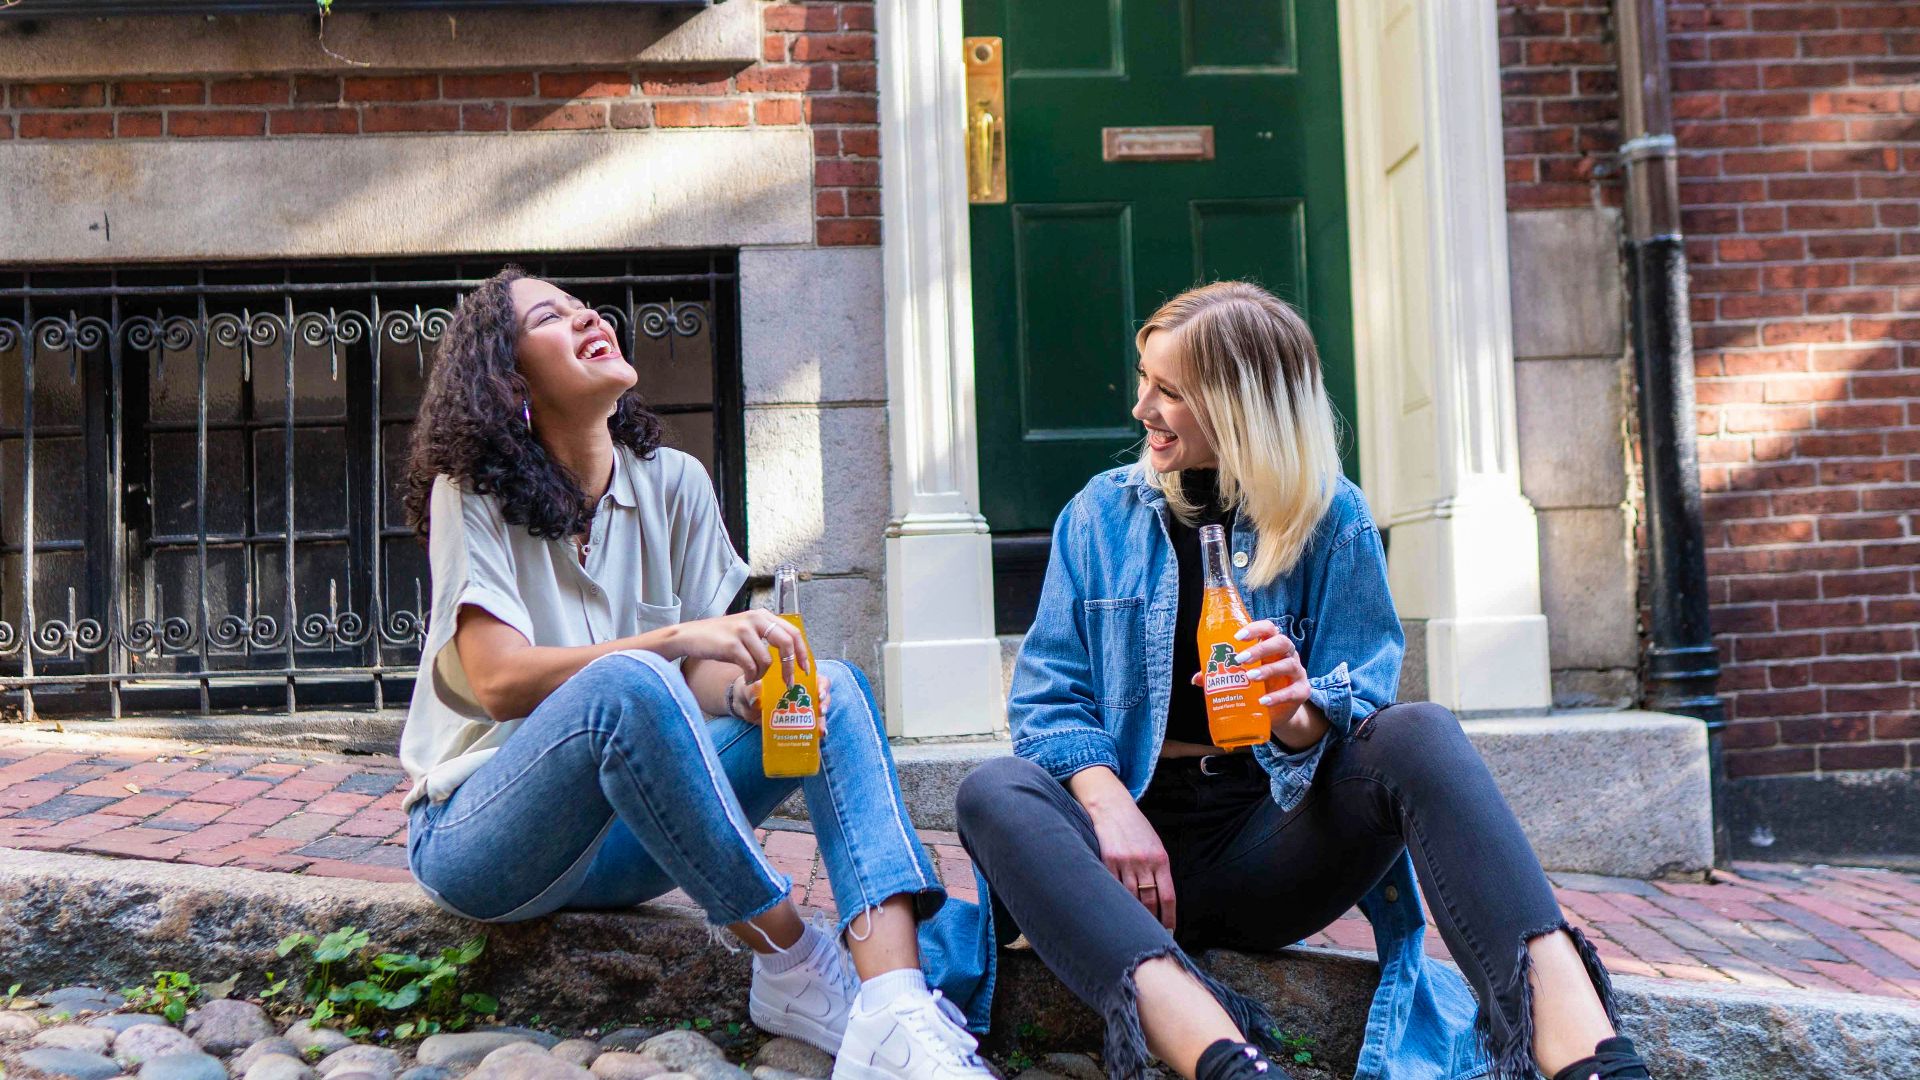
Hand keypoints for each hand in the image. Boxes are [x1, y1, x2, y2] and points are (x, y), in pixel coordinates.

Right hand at [665, 611, 811, 682]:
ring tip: (753, 677)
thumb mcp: (747, 631)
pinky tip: (745, 677)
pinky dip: (750, 677)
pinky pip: (751, 667)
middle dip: (789, 667)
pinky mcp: (732, 644)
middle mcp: (755, 619)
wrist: (690, 636)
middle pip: (786, 643)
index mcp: (763, 615)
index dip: (802, 652)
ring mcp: (743, 630)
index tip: (805, 669)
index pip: (793, 632)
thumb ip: (766, 637)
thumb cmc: (720, 638)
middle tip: (788, 682)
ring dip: (762, 675)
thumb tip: (790, 658)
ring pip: (766, 660)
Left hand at [731, 665, 832, 729]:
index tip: (819, 692)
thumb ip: (752, 691)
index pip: (814, 677)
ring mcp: (801, 707)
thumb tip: (757, 698)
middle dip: (824, 702)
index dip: (821, 684)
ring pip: (819, 710)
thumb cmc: (750, 691)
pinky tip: (819, 735)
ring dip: (822, 719)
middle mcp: (801, 691)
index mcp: (794, 677)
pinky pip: (811, 725)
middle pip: (822, 693)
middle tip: (820, 710)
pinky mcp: (798, 721)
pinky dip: (817, 730)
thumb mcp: (749, 689)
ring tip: (820, 729)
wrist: (745, 705)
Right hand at [1070, 768, 1175, 930]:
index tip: (1169, 931)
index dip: (1168, 917)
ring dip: (1133, 916)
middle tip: (1151, 936)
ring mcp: (1125, 862)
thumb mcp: (1154, 844)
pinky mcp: (1107, 860)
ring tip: (1134, 930)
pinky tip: (1116, 912)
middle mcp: (1144, 862)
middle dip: (1152, 922)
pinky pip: (1113, 888)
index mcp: (1161, 859)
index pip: (1167, 896)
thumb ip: (1159, 869)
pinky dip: (1116, 901)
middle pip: (1150, 901)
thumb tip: (1161, 899)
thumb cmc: (1135, 828)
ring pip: (1131, 898)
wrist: (1111, 806)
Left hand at [1188, 620, 1323, 750]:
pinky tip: (1263, 701)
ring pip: (1288, 664)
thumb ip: (1220, 675)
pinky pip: (1293, 691)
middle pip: (1281, 642)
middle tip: (1241, 659)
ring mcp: (1297, 672)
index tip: (1238, 636)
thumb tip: (1197, 678)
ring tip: (1249, 677)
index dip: (1255, 629)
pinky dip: (1278, 696)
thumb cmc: (1257, 687)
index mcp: (1271, 646)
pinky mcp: (1302, 692)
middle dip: (1261, 648)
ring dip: (1268, 670)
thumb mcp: (1239, 679)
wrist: (1277, 713)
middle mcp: (1287, 655)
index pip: (1268, 628)